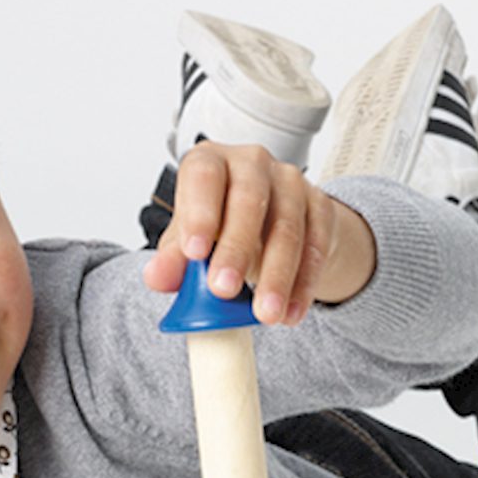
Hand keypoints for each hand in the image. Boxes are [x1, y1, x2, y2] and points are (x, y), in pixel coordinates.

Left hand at [142, 142, 375, 324]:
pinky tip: (291, 313)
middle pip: (249, 200)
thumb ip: (172, 259)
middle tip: (224, 290)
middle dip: (236, 249)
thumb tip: (156, 278)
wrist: (269, 223)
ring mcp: (291, 181)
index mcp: (210, 162)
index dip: (199, 213)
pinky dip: (304, 285)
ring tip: (265, 315)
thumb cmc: (220, 224)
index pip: (203, 177)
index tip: (194, 253)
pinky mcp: (320, 206)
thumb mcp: (189, 239)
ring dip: (277, 276)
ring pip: (287, 227)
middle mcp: (251, 163)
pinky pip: (316, 246)